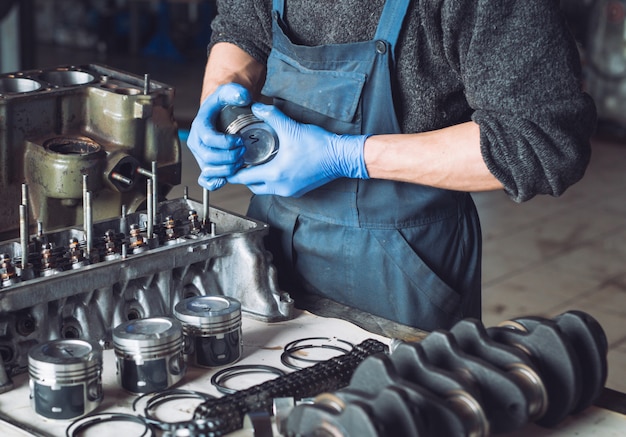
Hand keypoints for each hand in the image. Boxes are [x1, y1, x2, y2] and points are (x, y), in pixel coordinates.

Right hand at [187, 83, 250, 190]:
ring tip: (240, 161)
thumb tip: (242, 97)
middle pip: (209, 157)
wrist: (220, 113)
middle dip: (229, 157)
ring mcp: (201, 155)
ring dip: (227, 169)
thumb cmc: (223, 104)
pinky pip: (206, 180)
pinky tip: (226, 180)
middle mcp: (197, 142)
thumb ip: (235, 91)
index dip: (225, 143)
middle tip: (243, 151)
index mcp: (200, 126)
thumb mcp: (228, 92)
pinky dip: (215, 183)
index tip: (239, 141)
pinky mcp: (207, 165)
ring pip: (209, 170)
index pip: (208, 139)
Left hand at [227, 103, 368, 196]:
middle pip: (253, 186)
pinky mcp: (298, 190)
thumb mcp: (291, 128)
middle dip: (244, 176)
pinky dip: (271, 180)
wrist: (342, 157)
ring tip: (254, 163)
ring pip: (265, 188)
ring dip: (258, 178)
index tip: (226, 165)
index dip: (232, 172)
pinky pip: (277, 188)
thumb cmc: (320, 145)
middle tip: (239, 163)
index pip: (244, 178)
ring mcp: (290, 191)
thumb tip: (257, 107)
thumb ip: (272, 116)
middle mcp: (281, 186)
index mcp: (275, 174)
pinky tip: (273, 166)